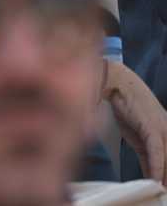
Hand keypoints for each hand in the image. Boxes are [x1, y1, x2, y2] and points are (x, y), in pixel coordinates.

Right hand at [104, 59, 166, 183]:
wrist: (117, 85)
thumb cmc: (126, 106)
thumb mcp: (138, 136)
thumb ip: (146, 155)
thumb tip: (151, 175)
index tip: (166, 189)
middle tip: (165, 194)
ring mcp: (164, 129)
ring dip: (165, 178)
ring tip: (162, 192)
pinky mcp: (153, 128)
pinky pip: (157, 153)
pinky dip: (156, 167)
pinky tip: (154, 180)